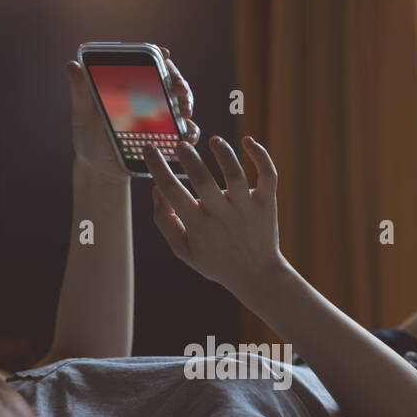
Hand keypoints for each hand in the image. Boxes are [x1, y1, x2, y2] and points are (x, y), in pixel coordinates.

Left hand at [65, 48, 199, 178]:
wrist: (100, 169)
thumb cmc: (89, 137)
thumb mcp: (82, 114)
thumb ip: (80, 91)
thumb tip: (71, 65)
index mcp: (131, 84)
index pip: (150, 63)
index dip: (159, 56)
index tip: (165, 55)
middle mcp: (150, 96)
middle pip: (172, 80)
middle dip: (180, 83)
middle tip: (179, 91)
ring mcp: (162, 116)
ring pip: (184, 103)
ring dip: (188, 105)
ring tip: (185, 113)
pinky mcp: (169, 137)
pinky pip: (186, 131)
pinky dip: (191, 132)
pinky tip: (186, 137)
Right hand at [147, 134, 283, 299]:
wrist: (257, 276)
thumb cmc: (216, 261)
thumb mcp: (184, 250)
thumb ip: (166, 221)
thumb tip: (156, 189)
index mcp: (198, 226)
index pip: (172, 192)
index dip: (157, 167)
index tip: (149, 148)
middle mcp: (222, 215)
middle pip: (203, 180)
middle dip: (190, 158)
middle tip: (181, 145)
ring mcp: (246, 208)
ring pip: (236, 174)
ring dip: (224, 152)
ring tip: (214, 140)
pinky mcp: (266, 203)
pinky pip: (267, 175)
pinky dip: (261, 156)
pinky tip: (248, 141)